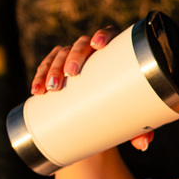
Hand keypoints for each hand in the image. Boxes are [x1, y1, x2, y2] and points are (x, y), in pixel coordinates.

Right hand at [29, 26, 153, 150]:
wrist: (109, 109)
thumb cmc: (127, 106)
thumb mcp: (136, 115)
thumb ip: (143, 128)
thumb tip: (142, 145)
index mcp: (116, 51)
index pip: (110, 33)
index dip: (103, 35)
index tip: (97, 45)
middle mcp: (94, 51)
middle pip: (81, 44)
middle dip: (73, 56)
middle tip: (70, 75)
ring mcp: (75, 57)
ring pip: (61, 54)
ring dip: (52, 68)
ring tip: (49, 89)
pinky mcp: (60, 68)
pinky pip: (47, 65)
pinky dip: (40, 76)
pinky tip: (36, 90)